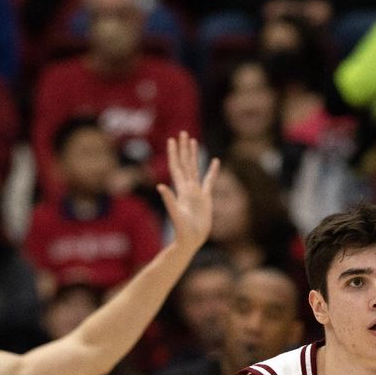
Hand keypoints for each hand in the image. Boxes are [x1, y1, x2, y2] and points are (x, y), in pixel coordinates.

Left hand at [158, 131, 218, 251]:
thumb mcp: (175, 215)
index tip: (172, 139)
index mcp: (181, 190)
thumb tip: (160, 186)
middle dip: (184, 148)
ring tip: (193, 141)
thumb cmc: (182, 230)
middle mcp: (187, 188)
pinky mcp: (206, 199)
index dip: (174, 153)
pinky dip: (212, 171)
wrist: (190, 241)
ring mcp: (196, 192)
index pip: (176, 167)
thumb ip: (169, 201)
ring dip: (194, 155)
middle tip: (183, 133)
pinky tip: (215, 162)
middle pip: (185, 163)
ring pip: (195, 169)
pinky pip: (209, 181)